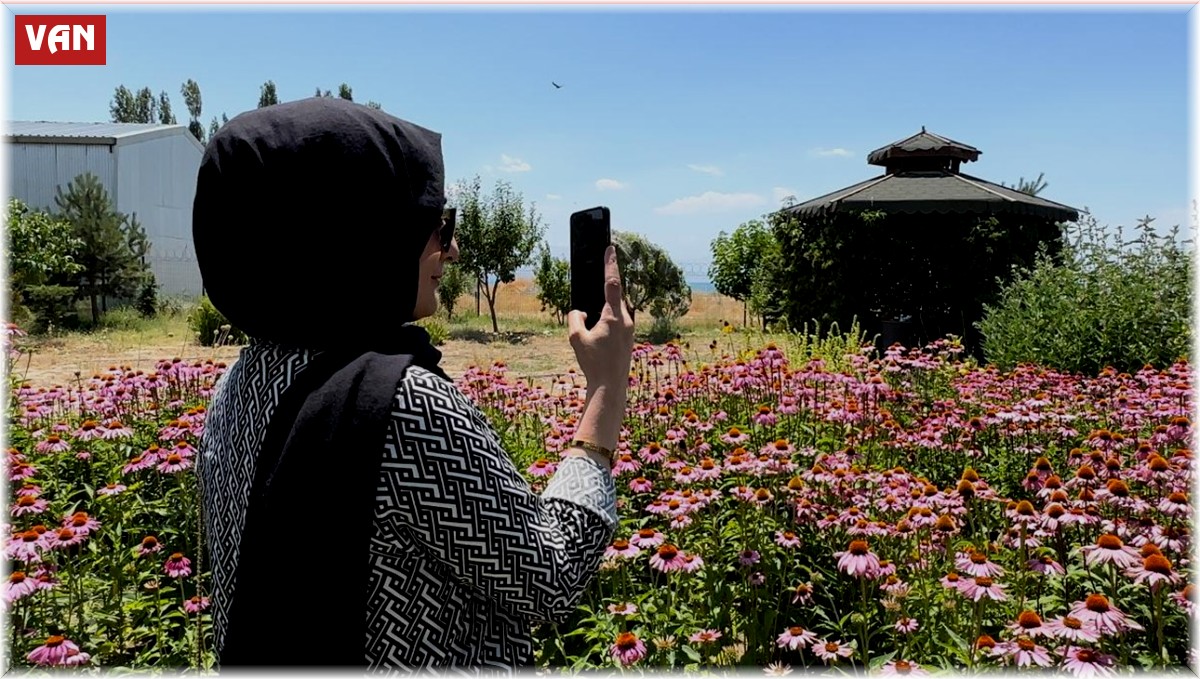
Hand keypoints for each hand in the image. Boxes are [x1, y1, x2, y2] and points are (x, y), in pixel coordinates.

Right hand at [567, 245, 634, 390]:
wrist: (611, 387)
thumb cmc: (593, 363)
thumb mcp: (575, 339)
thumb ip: (575, 319)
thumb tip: (580, 311)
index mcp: (613, 316)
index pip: (612, 283)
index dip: (610, 264)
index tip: (611, 248)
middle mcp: (626, 320)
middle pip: (614, 296)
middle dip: (605, 289)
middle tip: (599, 280)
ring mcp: (630, 329)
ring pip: (616, 310)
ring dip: (605, 309)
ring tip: (594, 320)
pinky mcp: (629, 338)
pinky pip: (618, 321)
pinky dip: (608, 320)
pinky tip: (598, 333)